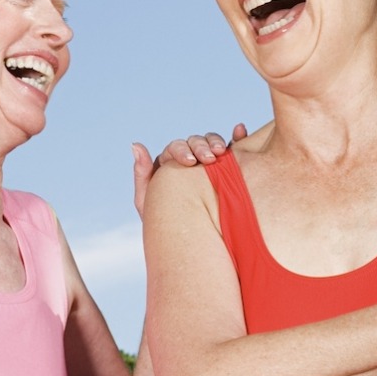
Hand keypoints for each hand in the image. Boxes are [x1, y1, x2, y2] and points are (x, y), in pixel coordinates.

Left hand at [132, 125, 247, 216]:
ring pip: (212, 144)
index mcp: (169, 163)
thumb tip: (136, 144)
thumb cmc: (164, 224)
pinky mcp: (226, 171)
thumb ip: (142, 174)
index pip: (176, 148)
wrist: (187, 244)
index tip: (191, 162)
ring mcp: (208, 164)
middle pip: (195, 143)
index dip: (183, 151)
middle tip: (210, 159)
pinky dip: (237, 138)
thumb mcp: (147, 202)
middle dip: (202, 147)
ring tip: (222, 152)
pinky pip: (233, 151)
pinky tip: (240, 131)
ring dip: (217, 142)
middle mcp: (189, 159)